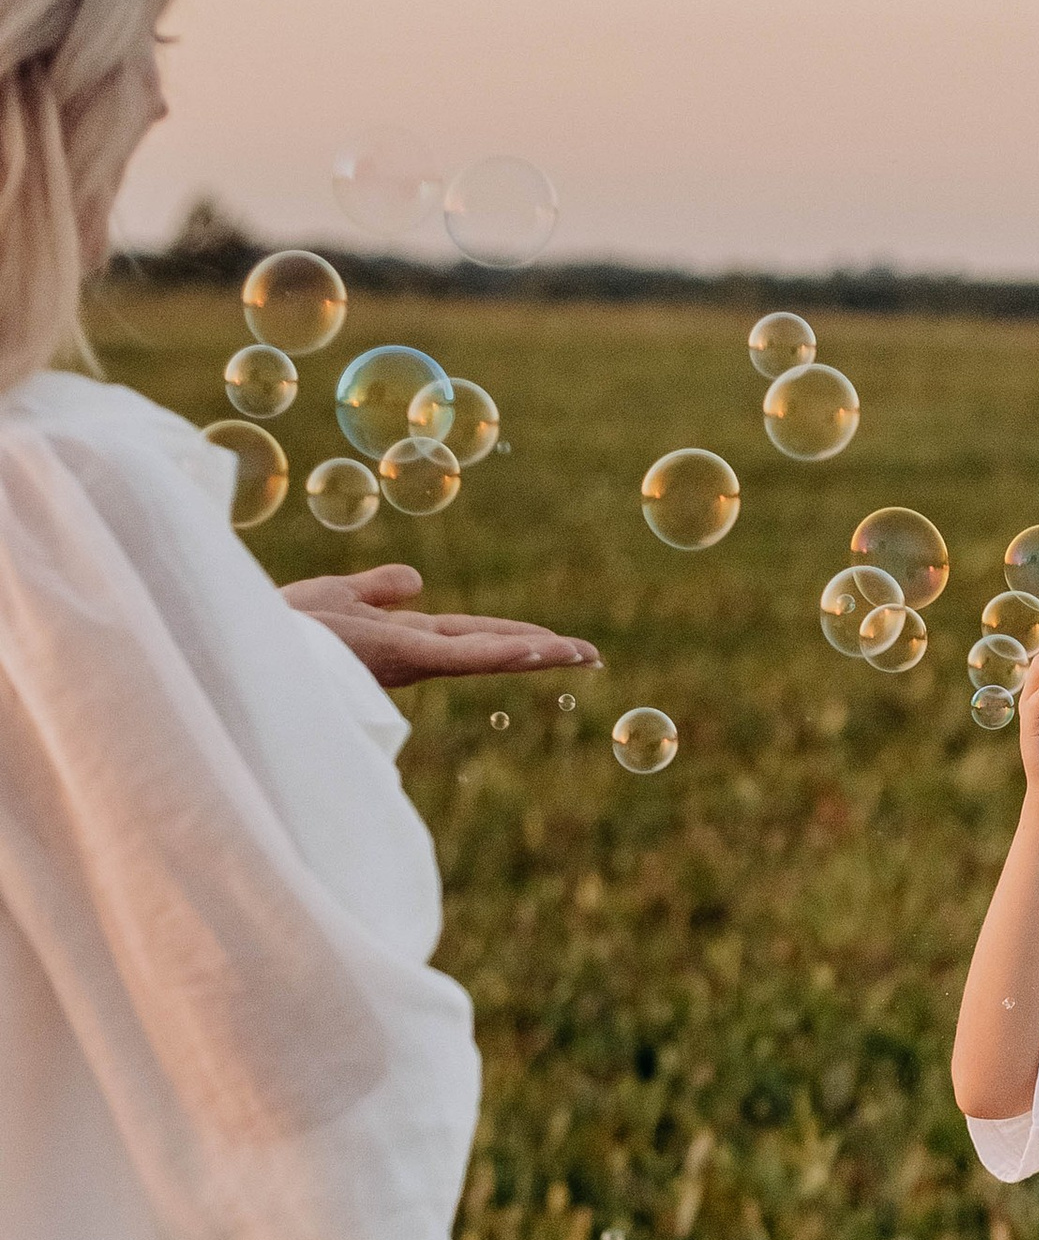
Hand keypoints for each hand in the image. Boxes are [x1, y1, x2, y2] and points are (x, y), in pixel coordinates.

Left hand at [281, 567, 603, 690]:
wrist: (245, 646)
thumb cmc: (278, 626)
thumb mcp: (334, 595)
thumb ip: (376, 590)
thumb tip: (416, 581)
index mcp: (402, 640)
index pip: (471, 637)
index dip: (514, 636)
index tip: (555, 641)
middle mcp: (413, 654)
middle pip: (491, 648)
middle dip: (541, 650)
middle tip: (592, 656)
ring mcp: (408, 659)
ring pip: (484, 655)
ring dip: (535, 653)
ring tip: (582, 653)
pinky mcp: (397, 657)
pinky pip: (460, 655)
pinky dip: (501, 651)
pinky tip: (536, 648)